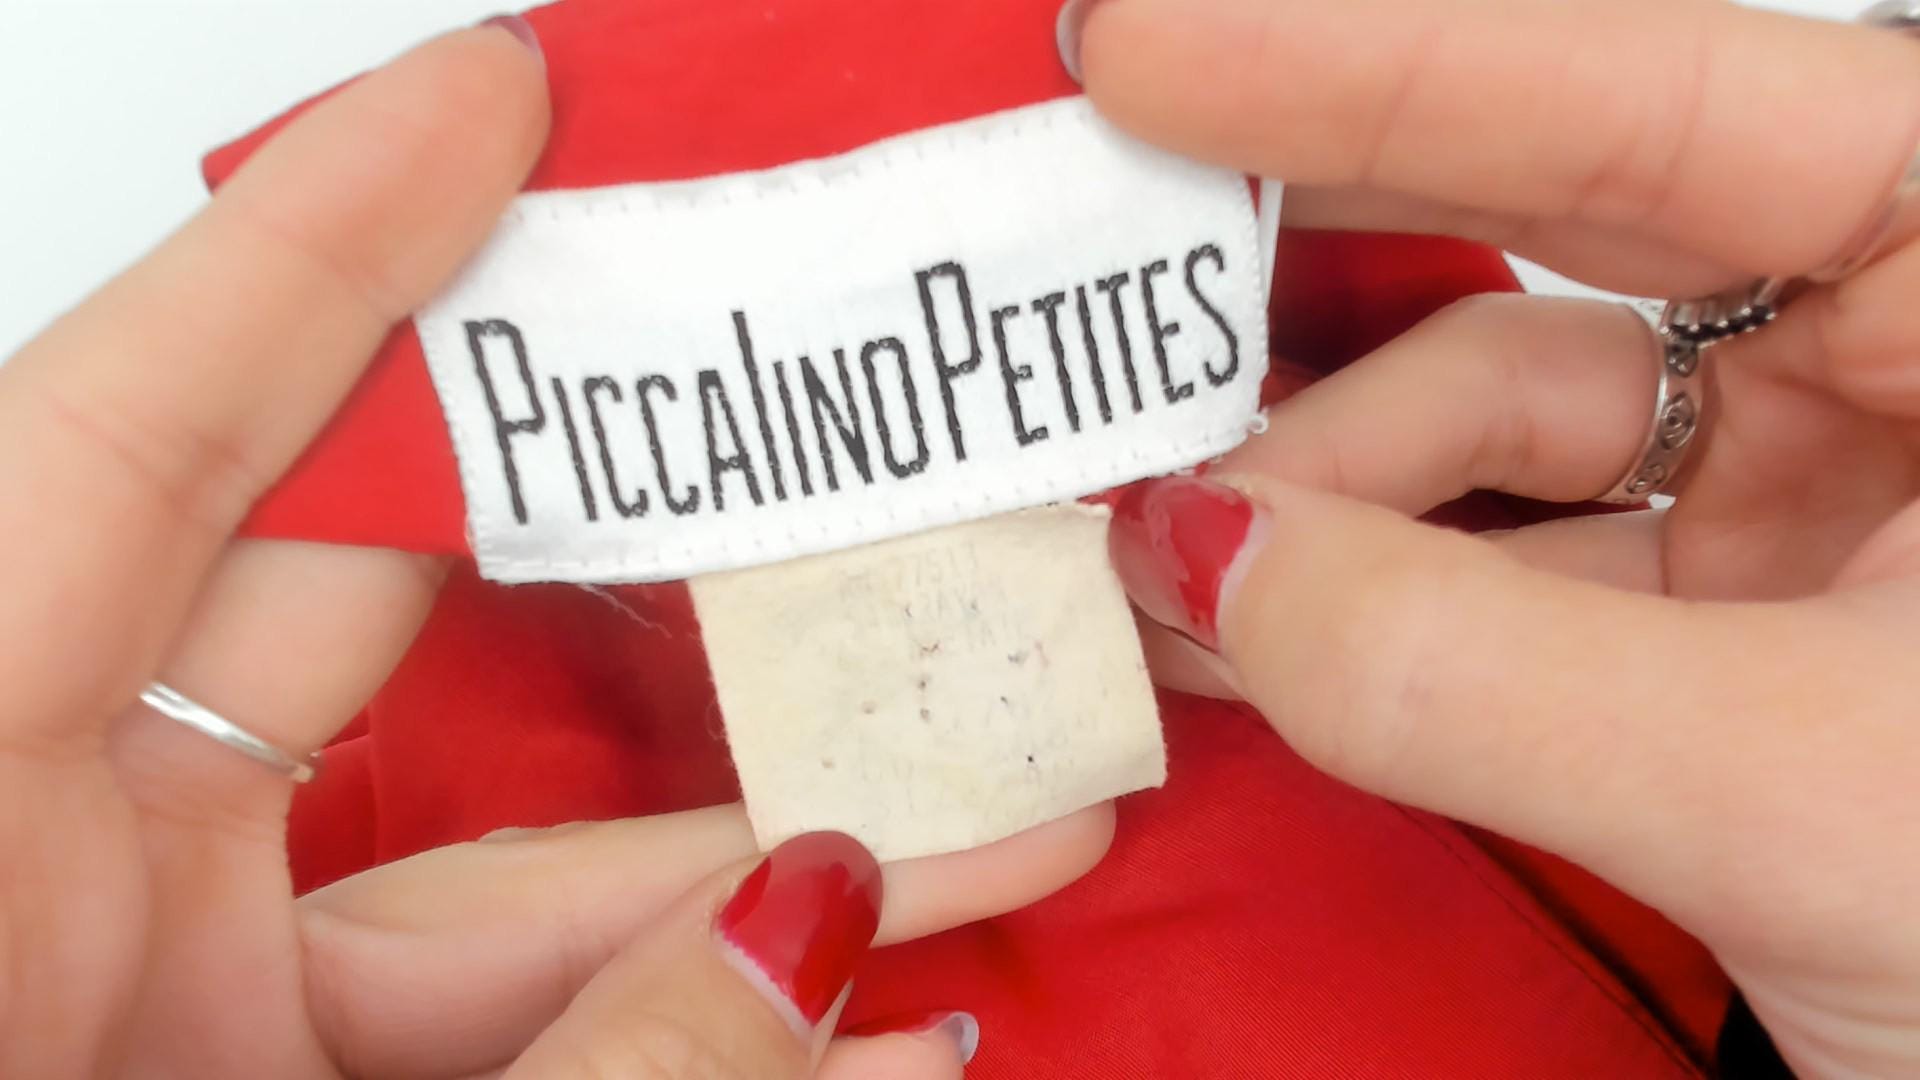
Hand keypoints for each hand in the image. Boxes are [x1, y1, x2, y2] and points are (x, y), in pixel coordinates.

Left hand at [0, 24, 1110, 1076]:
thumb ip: (577, 1072)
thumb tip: (819, 938)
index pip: (120, 445)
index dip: (315, 239)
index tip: (495, 92)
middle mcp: (42, 864)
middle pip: (341, 593)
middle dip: (602, 491)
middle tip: (782, 381)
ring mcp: (142, 975)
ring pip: (469, 843)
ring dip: (731, 847)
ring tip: (975, 818)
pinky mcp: (230, 1061)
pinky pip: (468, 985)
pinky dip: (661, 996)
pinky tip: (862, 1029)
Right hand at [1078, 0, 1919, 1073]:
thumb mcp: (1810, 792)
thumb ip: (1474, 672)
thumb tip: (1201, 565)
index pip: (1664, 105)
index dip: (1379, 64)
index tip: (1149, 51)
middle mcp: (1910, 353)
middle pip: (1562, 226)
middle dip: (1319, 259)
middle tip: (1109, 257)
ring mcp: (1818, 495)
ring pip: (1501, 429)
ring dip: (1310, 490)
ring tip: (1152, 549)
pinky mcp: (1734, 627)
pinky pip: (1503, 568)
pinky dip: (1362, 599)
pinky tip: (1242, 618)